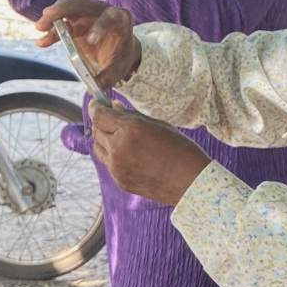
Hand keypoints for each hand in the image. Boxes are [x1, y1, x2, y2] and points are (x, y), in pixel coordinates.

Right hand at [35, 0, 141, 87]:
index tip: (90, 41)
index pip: (111, 17)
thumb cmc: (120, 56)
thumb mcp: (118, 69)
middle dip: (65, 8)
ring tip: (40, 27)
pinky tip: (42, 42)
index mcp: (120, 20)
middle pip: (82, 2)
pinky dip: (50, 29)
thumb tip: (94, 88)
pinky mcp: (75, 19)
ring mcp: (87, 12)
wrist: (118, 50)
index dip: (100, 26)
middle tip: (48, 15)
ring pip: (68, 6)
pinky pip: (61, 20)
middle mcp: (102, 10)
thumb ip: (108, 78)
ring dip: (53, 15)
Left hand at [89, 101, 211, 206]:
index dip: (95, 107)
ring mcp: (117, 167)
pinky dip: (113, 156)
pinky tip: (132, 156)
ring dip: (105, 140)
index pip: (99, 116)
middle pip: (96, 131)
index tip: (96, 104)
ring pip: (98, 148)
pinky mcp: (119, 181)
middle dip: (102, 123)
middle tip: (114, 121)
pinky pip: (108, 163)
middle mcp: (118, 148)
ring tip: (123, 139)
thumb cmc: (180, 149)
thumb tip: (114, 107)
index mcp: (129, 130)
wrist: (190, 182)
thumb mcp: (157, 125)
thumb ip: (132, 116)